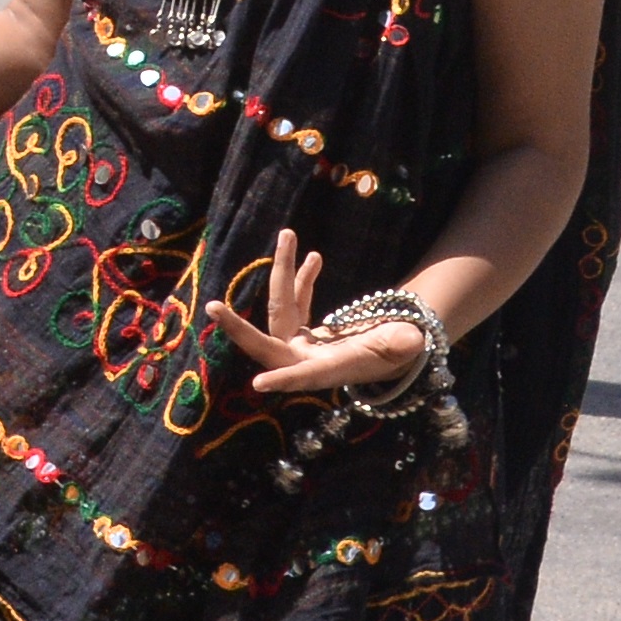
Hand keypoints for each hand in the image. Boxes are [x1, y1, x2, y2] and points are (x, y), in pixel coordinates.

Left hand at [212, 229, 432, 396]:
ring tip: (288, 235)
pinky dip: (301, 279)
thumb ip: (402, 343)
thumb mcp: (405, 346)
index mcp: (331, 369)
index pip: (304, 375)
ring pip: (281, 309)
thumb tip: (409, 337)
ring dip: (284, 273)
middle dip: (239, 328)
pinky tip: (312, 257)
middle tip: (211, 307)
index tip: (258, 385)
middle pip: (266, 346)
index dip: (284, 380)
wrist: (395, 349)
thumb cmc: (401, 351)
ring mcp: (301, 344)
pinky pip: (295, 302)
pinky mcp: (302, 331)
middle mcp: (307, 358)